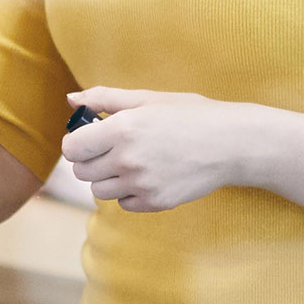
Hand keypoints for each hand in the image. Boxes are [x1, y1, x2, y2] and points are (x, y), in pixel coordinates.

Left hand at [58, 88, 270, 212]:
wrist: (232, 143)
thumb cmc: (192, 115)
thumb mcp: (149, 98)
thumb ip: (106, 98)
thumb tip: (71, 99)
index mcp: (123, 129)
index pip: (72, 148)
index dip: (77, 143)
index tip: (90, 138)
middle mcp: (127, 160)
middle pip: (82, 172)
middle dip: (91, 160)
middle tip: (113, 149)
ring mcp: (141, 185)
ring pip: (99, 191)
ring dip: (109, 178)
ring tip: (133, 162)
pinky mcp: (155, 203)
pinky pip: (124, 204)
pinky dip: (129, 193)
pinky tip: (148, 176)